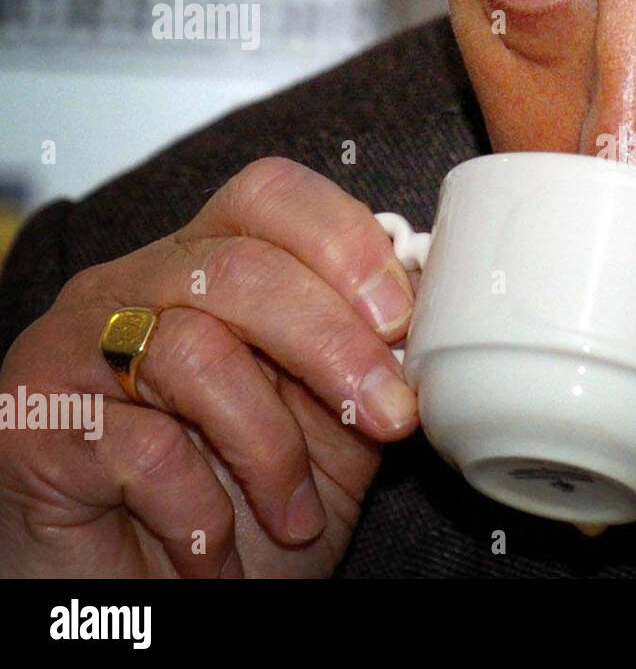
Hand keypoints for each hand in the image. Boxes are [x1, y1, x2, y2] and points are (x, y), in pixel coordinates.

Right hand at [0, 157, 418, 576]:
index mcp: (209, 267)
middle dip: (335, 346)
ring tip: (294, 514)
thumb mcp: (334, 430)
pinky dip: (203, 510)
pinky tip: (217, 549)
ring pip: (193, 351)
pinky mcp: (36, 424)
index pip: (270, 196)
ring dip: (270, 446)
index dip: (344, 241)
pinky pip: (142, 448)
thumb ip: (373, 360)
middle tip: (388, 417)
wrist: (157, 604)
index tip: (400, 318)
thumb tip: (431, 307)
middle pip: (238, 266)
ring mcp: (75, 349)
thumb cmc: (244, 508)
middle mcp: (133, 288)